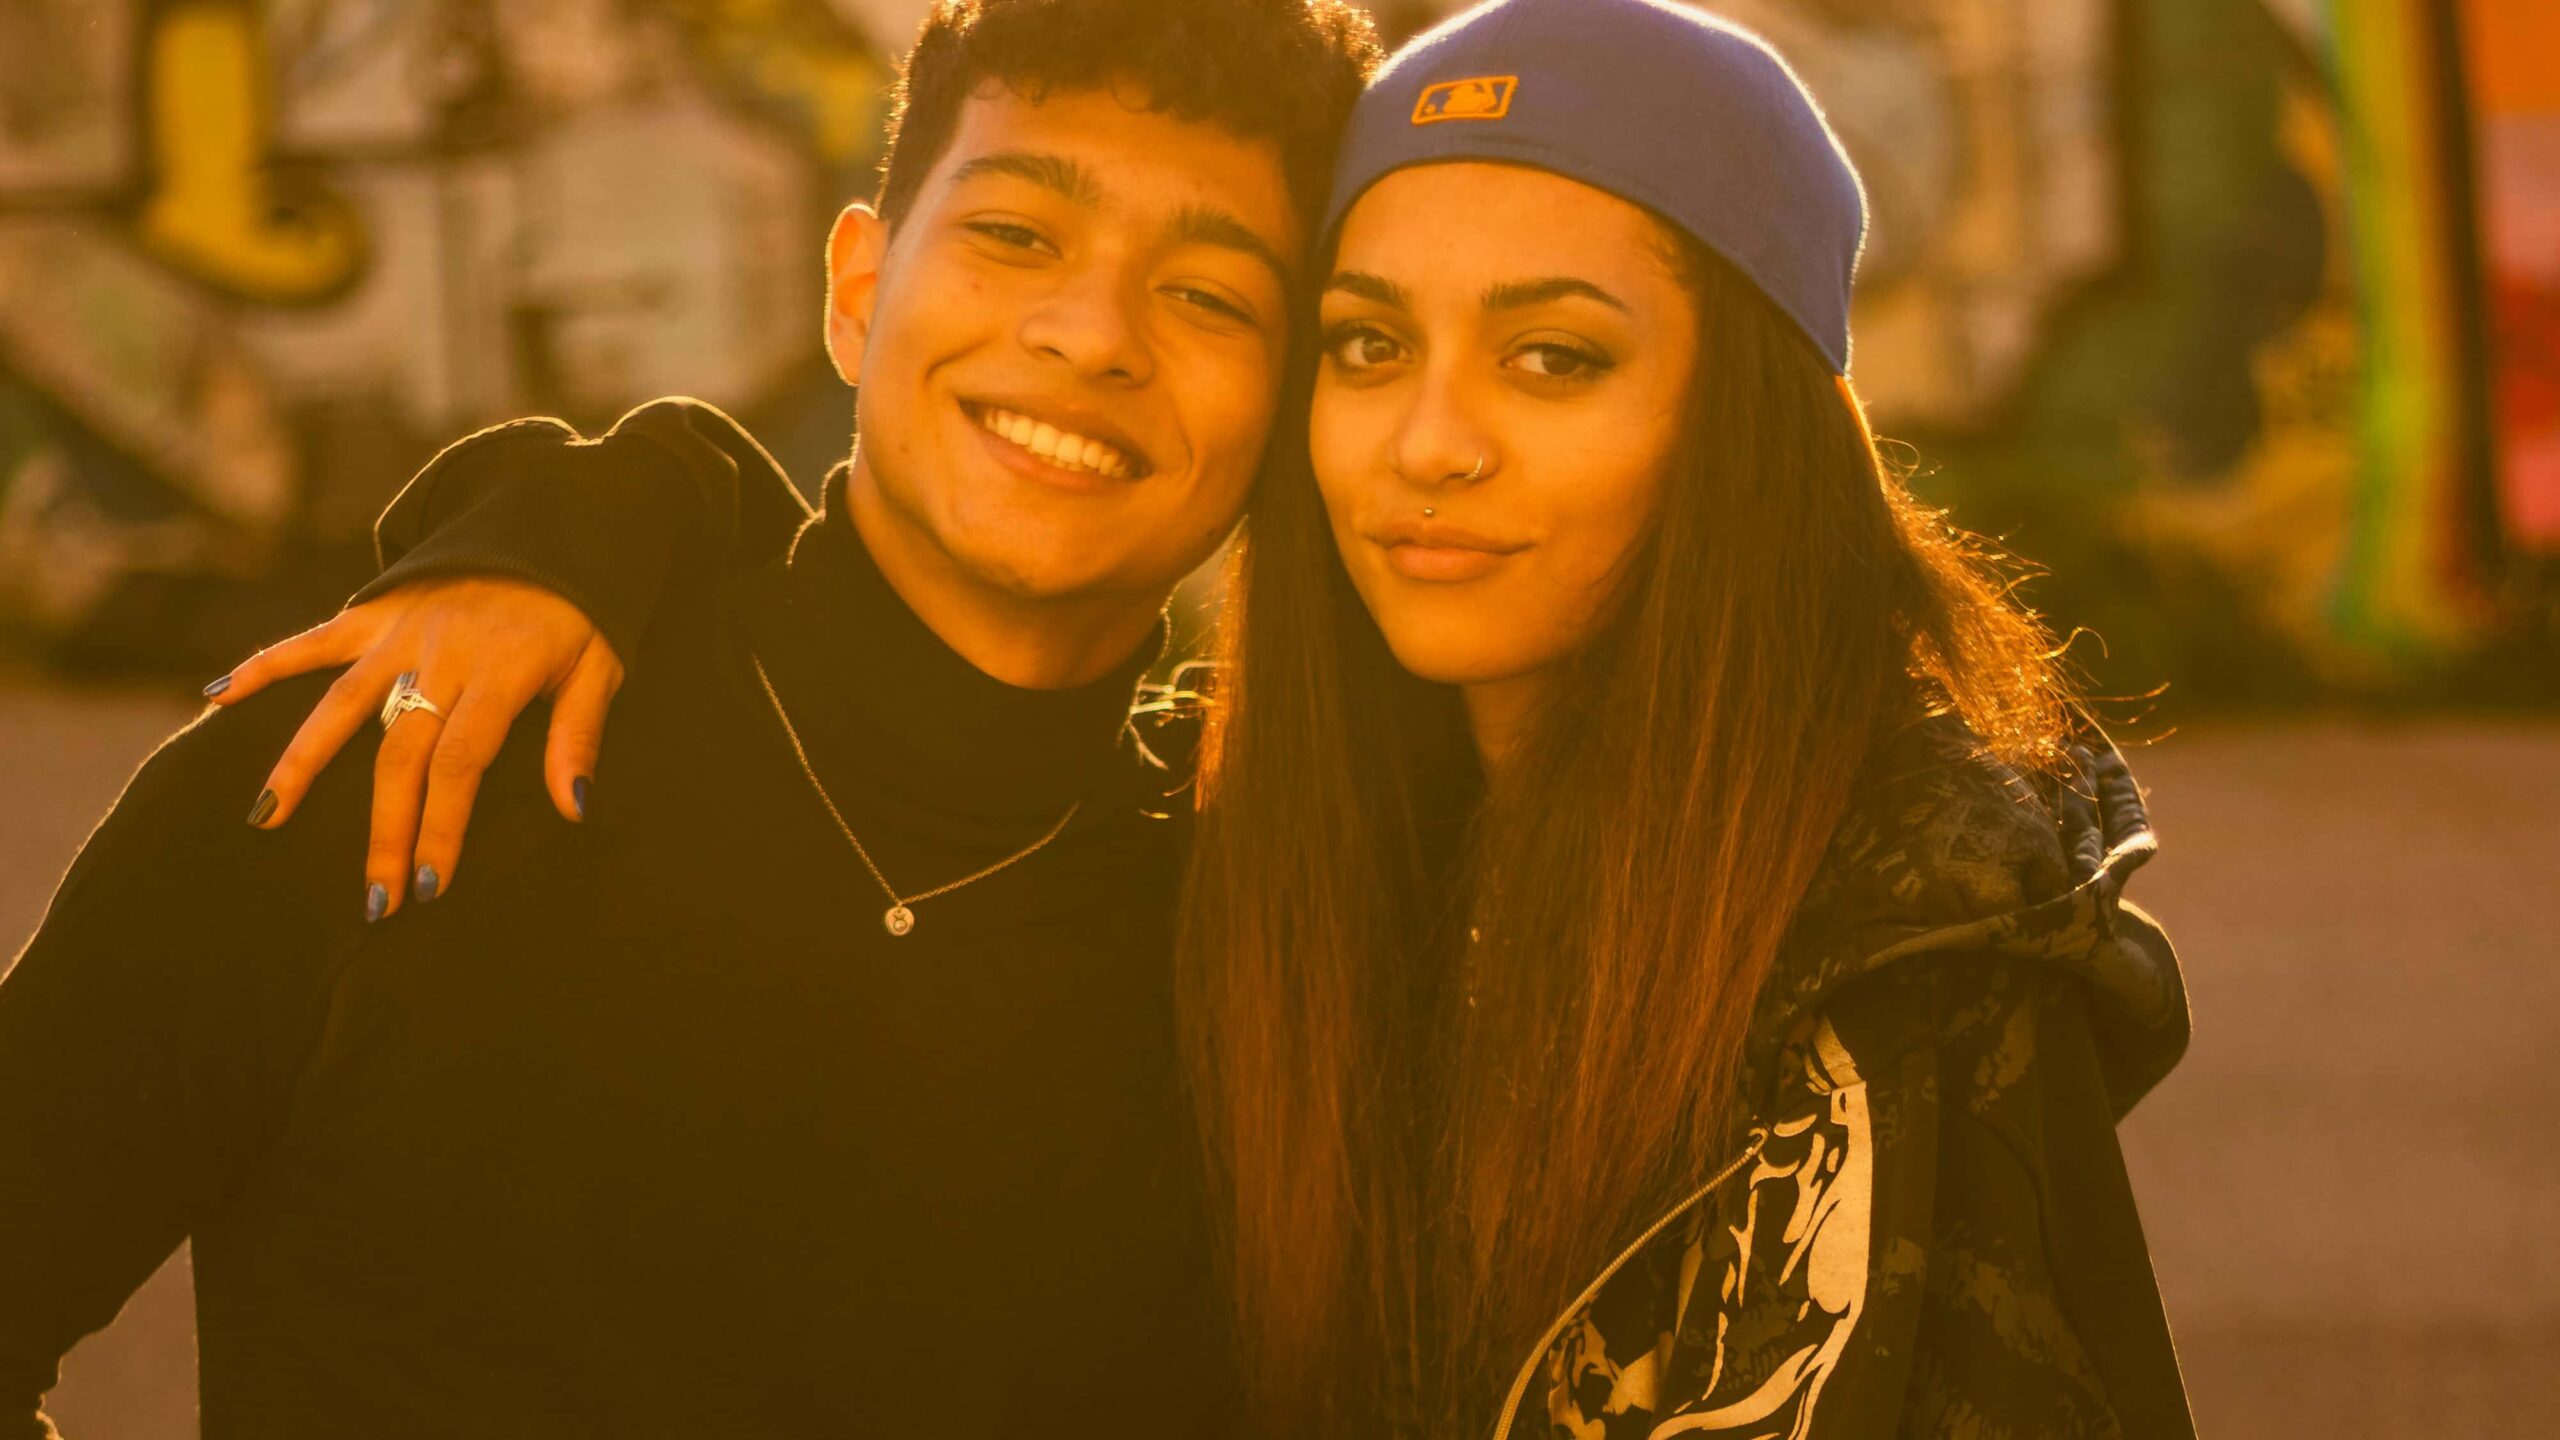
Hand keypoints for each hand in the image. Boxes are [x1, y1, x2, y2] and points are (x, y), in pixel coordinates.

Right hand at [208, 576, 622, 920]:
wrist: (550, 524)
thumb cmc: (578, 610)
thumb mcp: (600, 665)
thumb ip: (579, 735)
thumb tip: (575, 808)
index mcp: (499, 673)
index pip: (460, 764)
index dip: (441, 826)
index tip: (428, 885)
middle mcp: (440, 655)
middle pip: (399, 754)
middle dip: (385, 830)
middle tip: (375, 899)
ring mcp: (399, 632)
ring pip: (339, 705)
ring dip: (302, 764)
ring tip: (268, 819)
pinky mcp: (374, 612)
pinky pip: (311, 641)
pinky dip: (262, 665)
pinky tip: (216, 696)